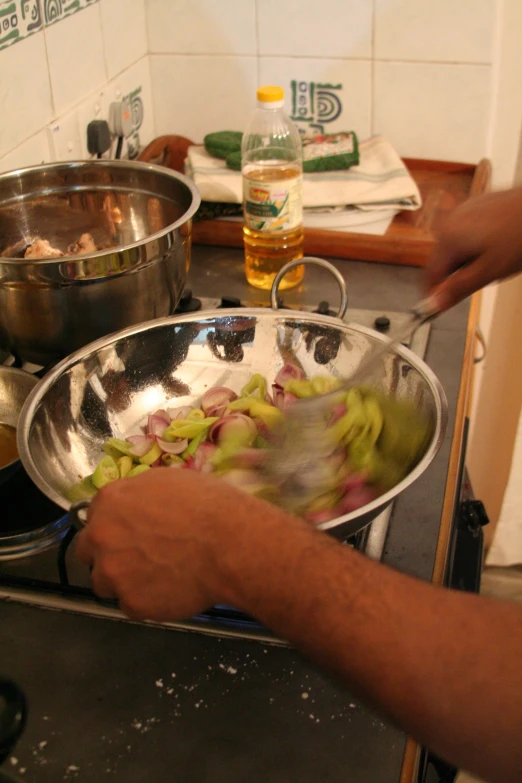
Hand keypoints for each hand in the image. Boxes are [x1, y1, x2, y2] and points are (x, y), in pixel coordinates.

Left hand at [75, 468, 296, 621]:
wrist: (230, 544)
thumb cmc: (207, 505)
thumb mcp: (167, 481)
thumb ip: (137, 494)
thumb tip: (134, 506)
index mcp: (109, 502)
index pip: (94, 518)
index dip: (113, 527)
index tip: (129, 534)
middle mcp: (101, 536)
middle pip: (88, 552)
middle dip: (107, 555)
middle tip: (136, 558)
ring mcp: (113, 573)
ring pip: (105, 583)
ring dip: (123, 581)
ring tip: (156, 577)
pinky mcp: (131, 603)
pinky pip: (131, 605)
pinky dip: (147, 600)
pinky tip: (171, 589)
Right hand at [425, 187, 521, 309]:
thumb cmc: (521, 236)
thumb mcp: (489, 272)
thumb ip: (459, 289)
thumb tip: (436, 303)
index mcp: (448, 238)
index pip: (429, 275)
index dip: (434, 294)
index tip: (441, 306)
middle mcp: (450, 221)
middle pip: (442, 260)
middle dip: (454, 275)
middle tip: (477, 283)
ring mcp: (464, 211)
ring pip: (455, 247)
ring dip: (466, 261)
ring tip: (493, 262)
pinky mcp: (477, 207)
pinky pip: (466, 233)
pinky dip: (475, 246)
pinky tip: (496, 248)